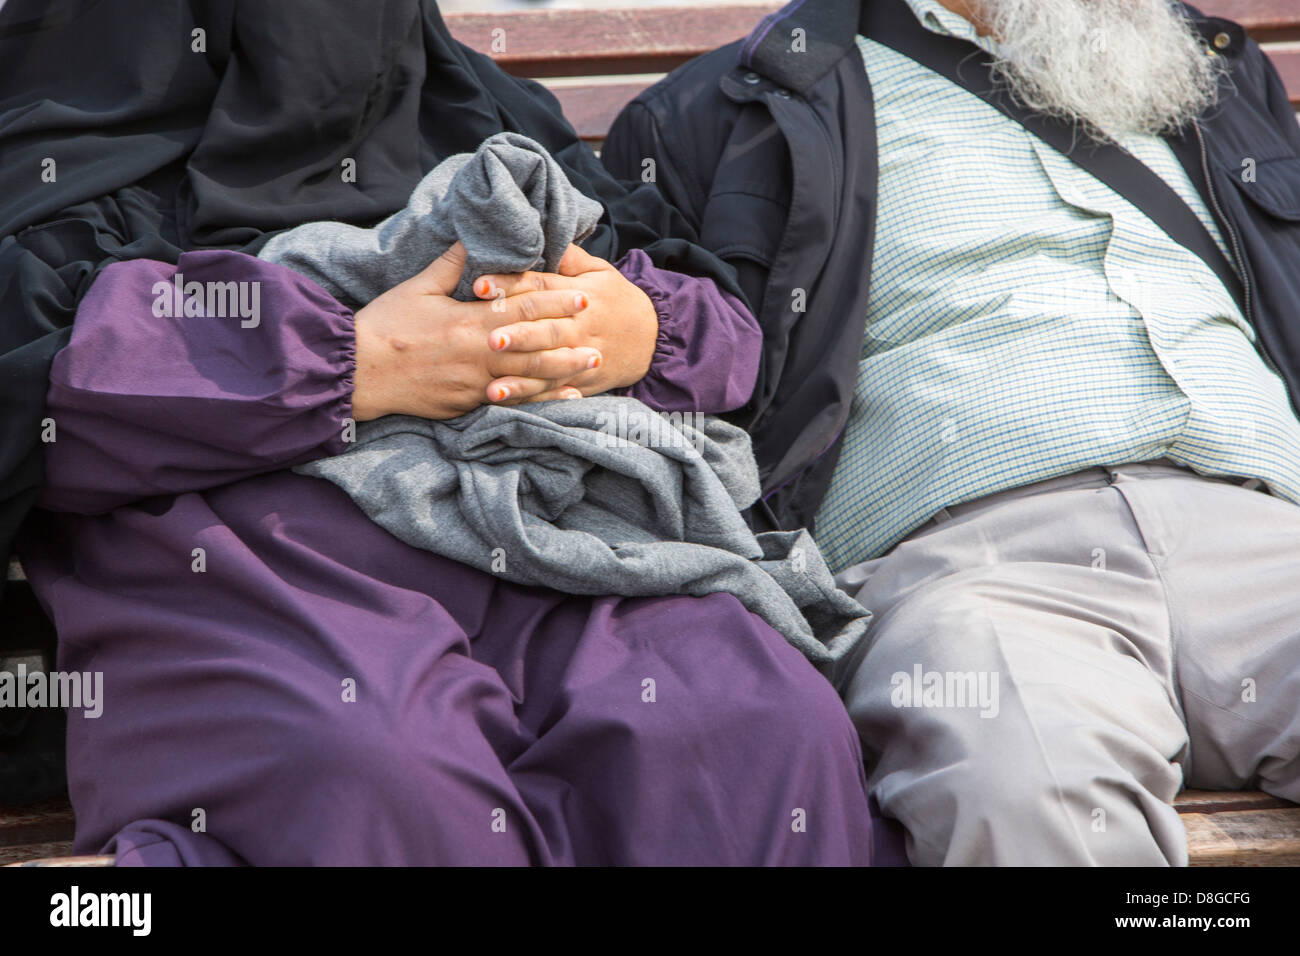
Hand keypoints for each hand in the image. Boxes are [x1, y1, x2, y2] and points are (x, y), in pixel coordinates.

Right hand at [350, 243, 601, 420]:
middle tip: (602, 338)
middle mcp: (479, 353)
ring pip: (529, 378)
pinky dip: (539, 400)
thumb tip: (470, 238)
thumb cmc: (386, 324)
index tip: (585, 296)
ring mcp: (476, 383)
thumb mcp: (418, 287)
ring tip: (591, 368)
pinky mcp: (467, 404)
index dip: (557, 301)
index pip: (524, 308)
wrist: (360, 370)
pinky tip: (562, 399)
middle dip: (570, 341)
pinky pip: (511, 402)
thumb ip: (450, 265)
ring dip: (563, 373)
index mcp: (470, 320)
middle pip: (536, 346)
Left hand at [473, 244, 657, 399]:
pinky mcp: (581, 381)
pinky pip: (554, 392)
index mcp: (578, 294)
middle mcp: (578, 327)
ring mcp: (580, 357)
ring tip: (493, 385)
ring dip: (521, 377)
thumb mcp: (600, 271)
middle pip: (545, 330)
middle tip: (490, 339)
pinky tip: (509, 403)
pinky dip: (532, 399)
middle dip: (519, 335)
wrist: (653, 338)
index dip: (509, 285)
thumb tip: (539, 234)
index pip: (539, 286)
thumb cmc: (616, 299)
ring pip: (549, 367)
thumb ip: (569, 257)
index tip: (479, 286)